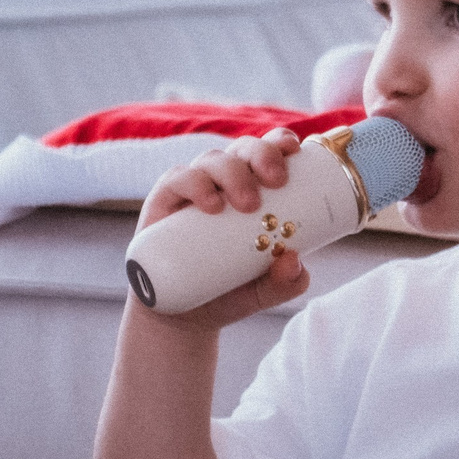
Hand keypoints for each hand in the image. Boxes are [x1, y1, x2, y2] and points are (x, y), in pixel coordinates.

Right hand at [131, 129, 312, 328]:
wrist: (182, 316)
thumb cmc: (228, 293)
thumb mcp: (266, 292)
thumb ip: (287, 282)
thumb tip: (293, 260)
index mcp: (252, 188)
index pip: (266, 151)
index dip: (279, 142)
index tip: (295, 151)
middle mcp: (222, 181)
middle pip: (242, 150)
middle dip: (262, 155)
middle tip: (277, 182)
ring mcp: (192, 189)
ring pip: (212, 161)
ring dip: (233, 173)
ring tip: (248, 205)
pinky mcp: (163, 202)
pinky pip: (177, 180)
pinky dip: (195, 184)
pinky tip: (211, 204)